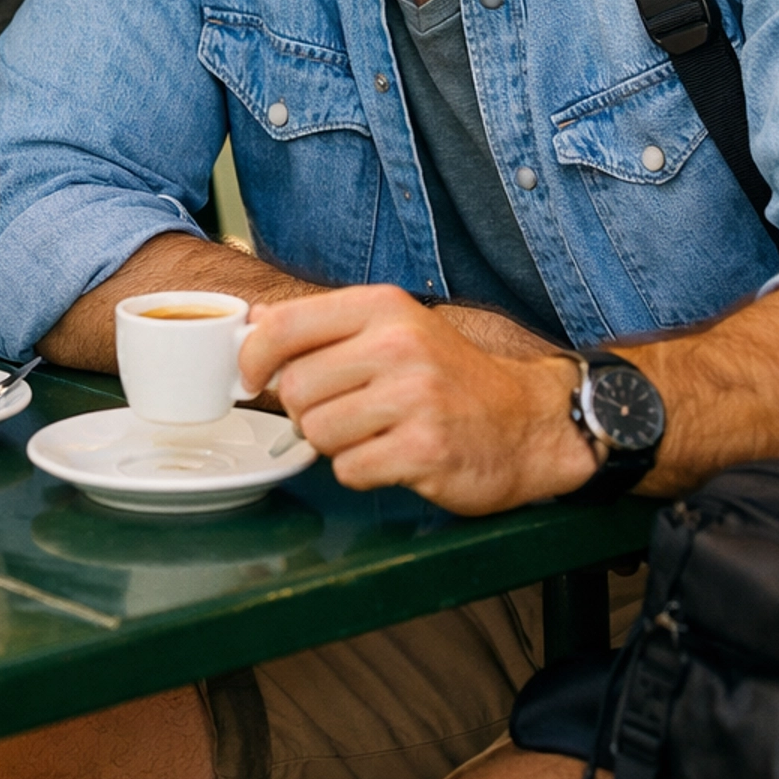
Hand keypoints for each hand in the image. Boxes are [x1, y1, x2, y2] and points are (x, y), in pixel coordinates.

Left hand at [238, 285, 596, 513]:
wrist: (526, 422)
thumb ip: (325, 325)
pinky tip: (392, 456)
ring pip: (317, 432)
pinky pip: (349, 469)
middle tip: (341, 412)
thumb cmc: (450, 377)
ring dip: (335, 444)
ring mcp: (414, 398)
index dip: (253, 357)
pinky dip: (361, 471)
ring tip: (373, 433)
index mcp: (383, 308)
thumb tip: (254, 322)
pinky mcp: (425, 449)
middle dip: (305, 410)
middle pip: (294, 388)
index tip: (251, 377)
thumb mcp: (394, 328)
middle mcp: (398, 345)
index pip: (285, 326)